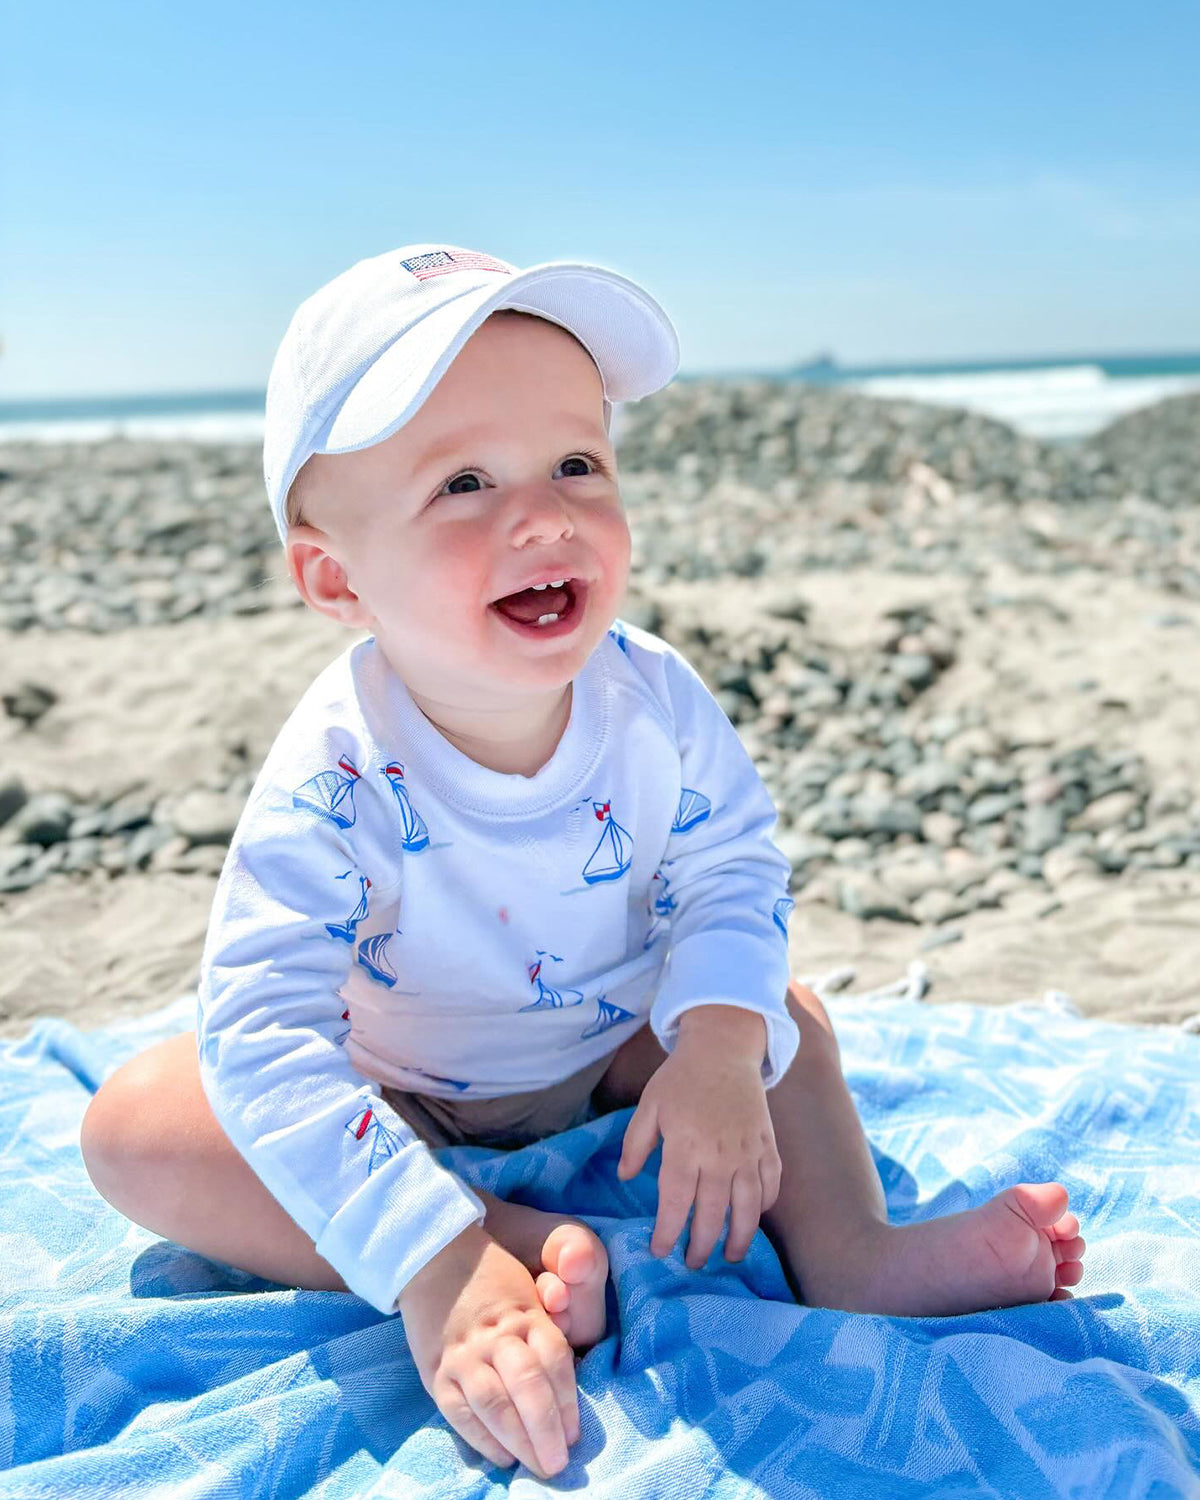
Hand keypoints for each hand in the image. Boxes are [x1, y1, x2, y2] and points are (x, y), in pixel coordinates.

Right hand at [397, 1223, 580, 1479]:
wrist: (434, 1259)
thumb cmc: (491, 1280)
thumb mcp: (527, 1294)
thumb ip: (543, 1334)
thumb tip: (566, 1390)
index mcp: (525, 1315)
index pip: (554, 1361)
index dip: (568, 1402)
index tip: (575, 1436)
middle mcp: (496, 1336)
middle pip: (528, 1386)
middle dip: (546, 1430)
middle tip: (558, 1464)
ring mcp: (464, 1354)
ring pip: (494, 1403)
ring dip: (518, 1440)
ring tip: (535, 1465)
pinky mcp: (436, 1370)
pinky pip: (460, 1411)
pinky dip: (482, 1439)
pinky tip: (501, 1456)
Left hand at [616, 1032, 781, 1268]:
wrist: (723, 1049)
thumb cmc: (681, 1078)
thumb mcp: (649, 1105)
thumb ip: (636, 1144)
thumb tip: (626, 1178)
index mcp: (685, 1146)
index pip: (676, 1202)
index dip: (668, 1232)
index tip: (660, 1251)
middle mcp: (720, 1155)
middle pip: (712, 1214)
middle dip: (701, 1246)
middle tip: (692, 1263)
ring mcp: (749, 1152)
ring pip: (748, 1208)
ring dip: (739, 1238)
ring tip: (729, 1256)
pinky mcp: (768, 1145)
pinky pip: (771, 1185)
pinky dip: (764, 1206)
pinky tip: (753, 1218)